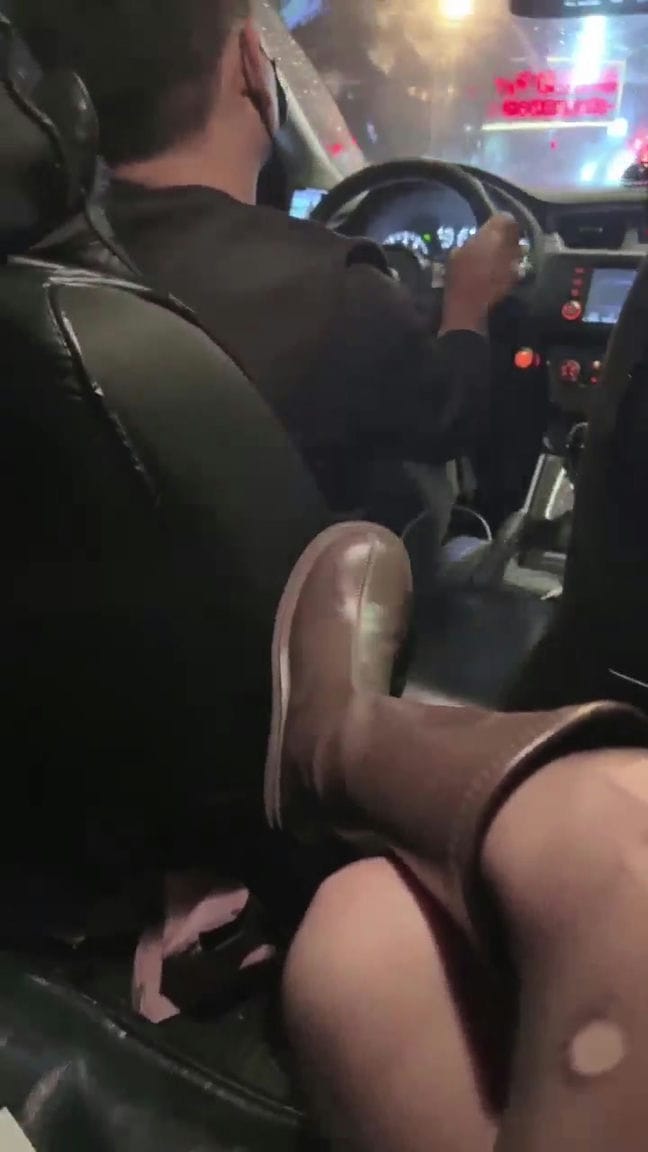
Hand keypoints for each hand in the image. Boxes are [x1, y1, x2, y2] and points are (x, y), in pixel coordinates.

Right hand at [441, 213, 521, 334]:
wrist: (468, 305)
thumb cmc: (458, 276)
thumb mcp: (457, 252)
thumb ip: (473, 240)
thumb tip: (479, 239)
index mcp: (493, 233)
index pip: (505, 217)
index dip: (499, 221)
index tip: (491, 226)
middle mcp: (508, 243)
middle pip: (515, 232)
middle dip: (508, 234)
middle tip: (497, 239)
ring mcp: (514, 260)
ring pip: (518, 248)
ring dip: (511, 249)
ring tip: (500, 255)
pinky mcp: (516, 276)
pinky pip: (516, 265)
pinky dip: (511, 265)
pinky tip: (501, 270)